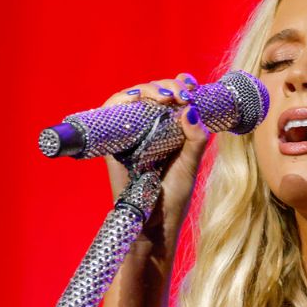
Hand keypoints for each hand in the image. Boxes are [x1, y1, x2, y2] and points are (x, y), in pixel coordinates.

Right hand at [99, 73, 209, 255]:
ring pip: (133, 97)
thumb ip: (196, 139)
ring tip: (164, 96)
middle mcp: (150, 128)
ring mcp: (131, 133)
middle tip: (181, 94)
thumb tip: (191, 109)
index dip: (179, 84)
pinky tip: (134, 98)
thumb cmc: (174, 196)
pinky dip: (120, 100)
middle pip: (153, 93)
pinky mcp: (114, 142)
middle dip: (167, 86)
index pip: (172, 97)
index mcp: (171, 130)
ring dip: (147, 89)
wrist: (154, 222)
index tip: (191, 84)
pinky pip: (110, 113)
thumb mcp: (191, 165)